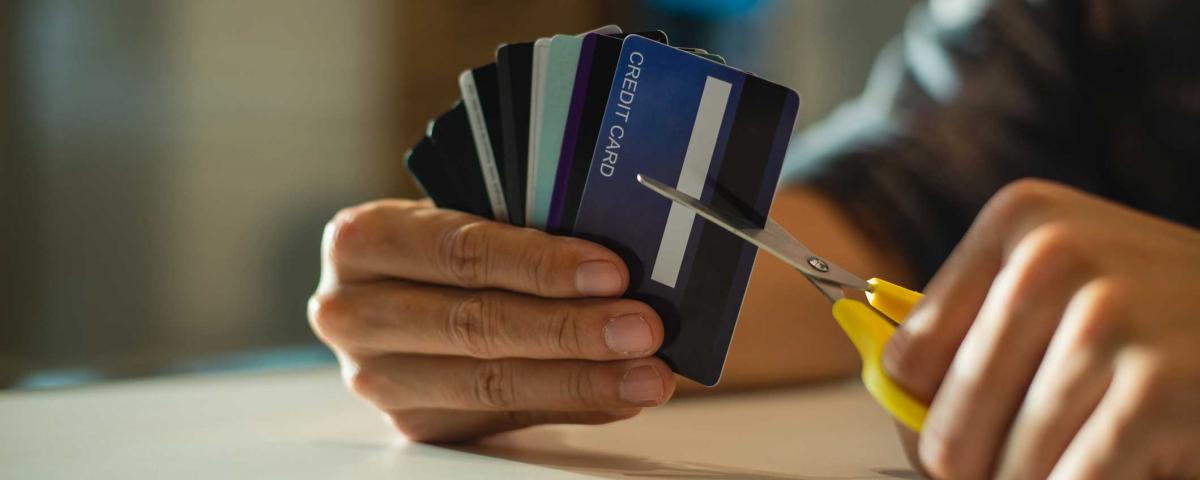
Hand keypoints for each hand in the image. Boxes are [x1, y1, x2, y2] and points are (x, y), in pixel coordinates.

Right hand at [308, 199, 674, 441]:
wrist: (399, 286)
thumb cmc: (444, 239)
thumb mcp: (464, 210)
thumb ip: (523, 226)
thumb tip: (620, 265)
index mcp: (362, 240)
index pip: (459, 251)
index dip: (539, 264)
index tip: (611, 272)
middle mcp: (352, 313)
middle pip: (474, 325)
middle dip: (571, 329)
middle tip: (642, 328)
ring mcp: (377, 376)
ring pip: (490, 382)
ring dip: (582, 379)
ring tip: (647, 373)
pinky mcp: (412, 422)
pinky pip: (504, 415)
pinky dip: (572, 404)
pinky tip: (618, 394)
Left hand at [883, 179, 1199, 477]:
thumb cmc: (1161, 319)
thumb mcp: (1063, 296)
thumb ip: (972, 348)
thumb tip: (901, 420)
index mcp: (1018, 223)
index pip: (907, 362)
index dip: (931, 417)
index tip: (973, 431)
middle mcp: (1054, 255)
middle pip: (946, 432)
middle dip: (980, 473)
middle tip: (1032, 460)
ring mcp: (1108, 320)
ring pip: (1005, 471)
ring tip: (1093, 451)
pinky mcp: (1157, 388)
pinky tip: (1129, 465)